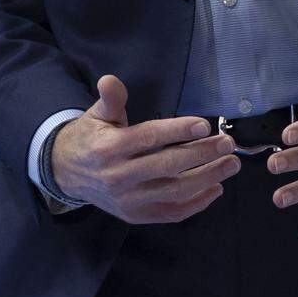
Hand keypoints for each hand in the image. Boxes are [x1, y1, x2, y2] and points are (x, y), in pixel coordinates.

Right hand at [51, 75, 239, 223]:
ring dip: (207, 179)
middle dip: (202, 154)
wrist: (66, 174)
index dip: (177, 131)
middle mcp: (118, 177)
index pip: (148, 138)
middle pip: (167, 166)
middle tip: (228, 143)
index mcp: (109, 148)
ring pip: (174, 192)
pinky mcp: (135, 216)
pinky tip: (216, 189)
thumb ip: (111, 99)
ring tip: (231, 164)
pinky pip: (170, 214)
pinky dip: (196, 204)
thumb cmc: (91, 138)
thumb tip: (110, 80)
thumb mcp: (97, 115)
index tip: (204, 125)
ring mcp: (128, 200)